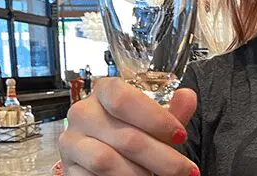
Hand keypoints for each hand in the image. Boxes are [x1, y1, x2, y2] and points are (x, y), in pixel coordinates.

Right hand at [59, 78, 199, 175]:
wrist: (114, 154)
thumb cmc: (136, 130)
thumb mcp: (157, 119)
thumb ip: (174, 110)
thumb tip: (187, 97)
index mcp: (105, 90)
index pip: (124, 99)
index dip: (156, 119)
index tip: (181, 135)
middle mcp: (83, 113)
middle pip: (125, 136)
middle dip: (162, 157)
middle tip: (184, 169)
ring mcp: (72, 141)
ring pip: (107, 161)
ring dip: (141, 174)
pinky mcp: (68, 168)